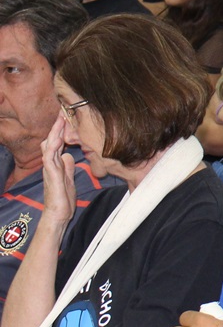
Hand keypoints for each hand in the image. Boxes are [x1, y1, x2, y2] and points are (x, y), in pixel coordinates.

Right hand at [40, 113, 77, 230]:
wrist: (58, 214)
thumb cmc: (63, 198)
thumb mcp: (69, 178)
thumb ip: (68, 167)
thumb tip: (69, 155)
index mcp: (56, 164)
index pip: (57, 143)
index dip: (61, 131)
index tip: (67, 118)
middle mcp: (51, 164)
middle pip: (51, 141)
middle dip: (57, 127)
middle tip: (62, 112)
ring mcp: (49, 168)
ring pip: (49, 145)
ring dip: (55, 132)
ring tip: (60, 119)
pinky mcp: (50, 174)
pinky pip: (49, 157)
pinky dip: (52, 146)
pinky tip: (56, 138)